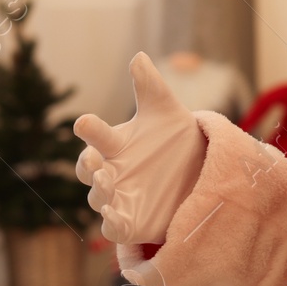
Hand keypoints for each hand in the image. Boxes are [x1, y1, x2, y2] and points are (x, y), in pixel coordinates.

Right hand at [73, 53, 205, 245]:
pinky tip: (114, 218)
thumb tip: (138, 57)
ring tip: (109, 187)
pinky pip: (112, 228)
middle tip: (98, 165)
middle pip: (88, 171)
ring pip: (97, 199)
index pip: (94, 134)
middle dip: (89, 167)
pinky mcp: (129, 222)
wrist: (201, 174)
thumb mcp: (167, 111)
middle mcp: (110, 170)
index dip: (89, 129)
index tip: (85, 122)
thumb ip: (150, 86)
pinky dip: (110, 224)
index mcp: (114, 143)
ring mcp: (116, 198)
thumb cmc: (174, 138)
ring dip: (99, 194)